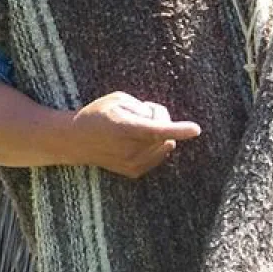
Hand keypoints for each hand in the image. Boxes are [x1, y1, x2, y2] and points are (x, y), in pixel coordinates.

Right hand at [67, 91, 200, 177]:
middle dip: (162, 120)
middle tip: (143, 112)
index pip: (157, 130)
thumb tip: (158, 119)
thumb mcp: (119, 99)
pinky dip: (156, 146)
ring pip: (166, 145)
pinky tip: (137, 140)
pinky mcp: (133, 172)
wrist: (76, 141)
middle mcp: (130, 149)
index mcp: (125, 128)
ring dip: (159, 134)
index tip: (196, 130)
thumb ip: (143, 107)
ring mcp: (132, 163)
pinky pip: (159, 155)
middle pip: (166, 133)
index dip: (178, 129)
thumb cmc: (98, 114)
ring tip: (137, 127)